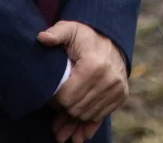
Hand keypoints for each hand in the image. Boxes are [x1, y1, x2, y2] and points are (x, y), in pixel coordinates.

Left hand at [40, 21, 127, 136]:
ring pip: (87, 116)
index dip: (55, 101)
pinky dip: (88, 126)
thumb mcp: (70, 30)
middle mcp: (108, 79)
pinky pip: (101, 116)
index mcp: (93, 66)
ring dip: (73, 123)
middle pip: (77, 109)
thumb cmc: (86, 37)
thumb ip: (56, 34)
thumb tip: (41, 38)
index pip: (68, 97)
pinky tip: (78, 136)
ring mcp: (116, 88)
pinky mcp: (121, 95)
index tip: (49, 98)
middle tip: (53, 117)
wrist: (112, 40)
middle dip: (63, 115)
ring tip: (60, 128)